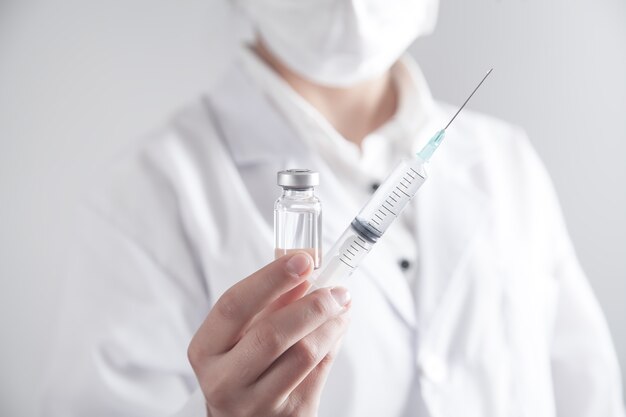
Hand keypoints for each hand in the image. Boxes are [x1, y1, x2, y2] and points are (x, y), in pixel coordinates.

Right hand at [188, 252, 351, 416]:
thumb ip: (272, 298)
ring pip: (303, 354)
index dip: (271, 279)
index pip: (234, 306)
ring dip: (330, 323)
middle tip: (335, 288)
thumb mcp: (244, 332)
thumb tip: (306, 258)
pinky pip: (320, 371)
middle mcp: (224, 381)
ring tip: (341, 305)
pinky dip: (334, 341)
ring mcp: (256, 404)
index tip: (302, 259)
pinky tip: (337, 326)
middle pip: (272, 334)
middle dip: (311, 304)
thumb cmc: (244, 365)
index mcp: (206, 350)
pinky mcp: (289, 416)